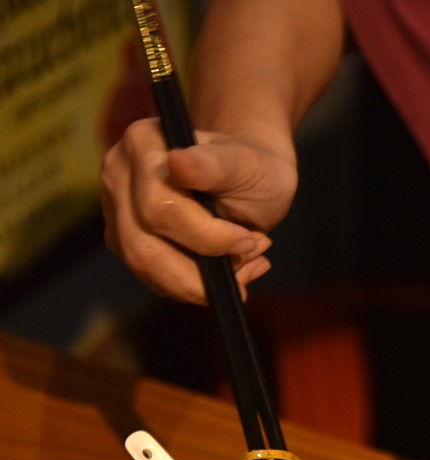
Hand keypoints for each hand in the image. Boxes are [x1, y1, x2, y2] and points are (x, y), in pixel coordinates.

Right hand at [100, 118, 297, 302]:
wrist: (251, 178)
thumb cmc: (252, 168)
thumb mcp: (246, 164)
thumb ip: (214, 166)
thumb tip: (178, 161)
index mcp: (143, 144)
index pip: (160, 208)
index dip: (207, 237)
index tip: (250, 241)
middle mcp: (118, 175)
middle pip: (143, 245)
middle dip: (202, 270)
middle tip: (251, 257)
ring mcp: (116, 210)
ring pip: (143, 266)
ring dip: (200, 282)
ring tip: (245, 263)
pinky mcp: (124, 239)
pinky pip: (152, 277)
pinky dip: (194, 284)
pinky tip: (231, 269)